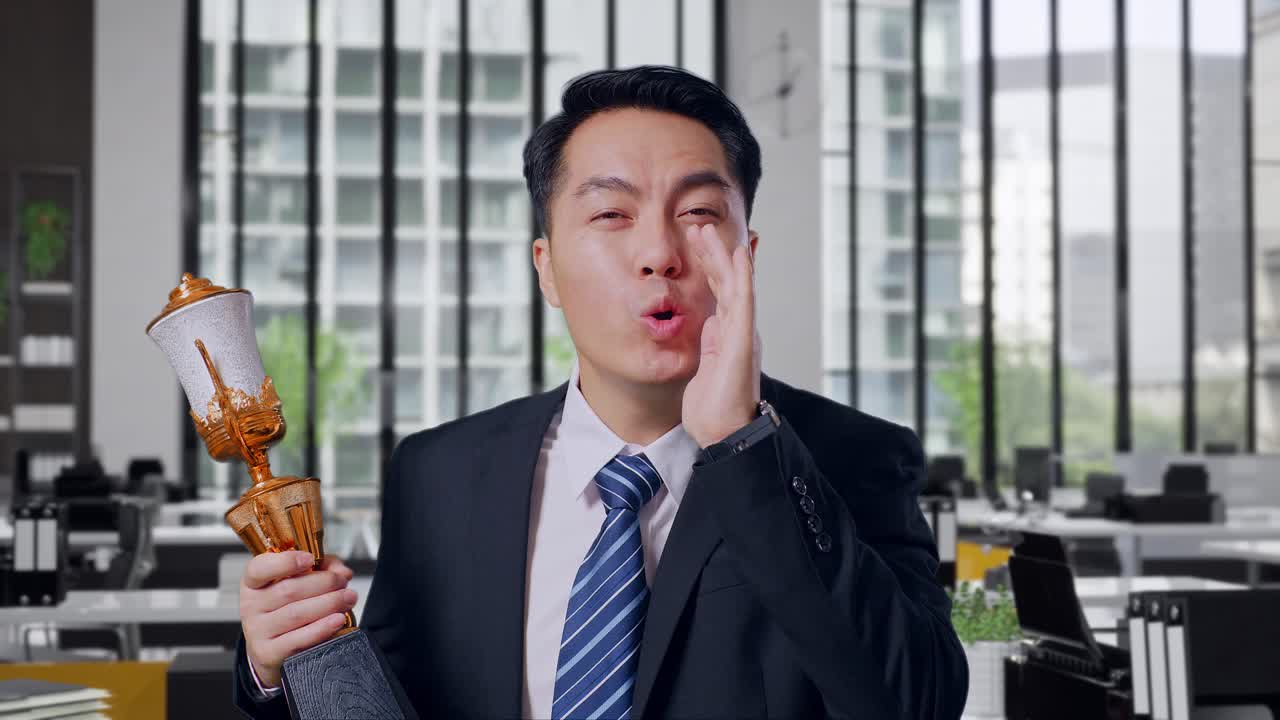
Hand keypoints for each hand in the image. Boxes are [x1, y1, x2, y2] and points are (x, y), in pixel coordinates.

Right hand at [240, 551, 355, 687]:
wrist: (273, 650)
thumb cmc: (287, 609)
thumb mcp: (299, 582)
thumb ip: (321, 569)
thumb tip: (342, 571)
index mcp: (254, 583)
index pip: (259, 569)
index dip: (285, 562)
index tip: (309, 558)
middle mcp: (251, 606)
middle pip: (289, 590)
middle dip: (324, 583)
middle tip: (343, 582)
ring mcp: (258, 631)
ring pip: (296, 614)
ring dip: (329, 604)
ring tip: (348, 598)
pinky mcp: (268, 653)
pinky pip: (299, 639)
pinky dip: (322, 628)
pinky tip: (338, 619)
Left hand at [683, 222, 761, 447]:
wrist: (724, 433)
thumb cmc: (714, 407)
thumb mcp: (705, 367)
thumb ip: (709, 343)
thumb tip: (709, 322)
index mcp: (728, 334)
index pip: (720, 292)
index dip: (711, 266)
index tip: (699, 242)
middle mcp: (739, 329)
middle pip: (726, 282)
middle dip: (712, 253)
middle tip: (698, 226)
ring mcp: (743, 333)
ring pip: (735, 283)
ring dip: (721, 255)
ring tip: (707, 230)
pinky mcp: (743, 341)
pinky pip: (744, 302)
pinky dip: (743, 276)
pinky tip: (740, 254)